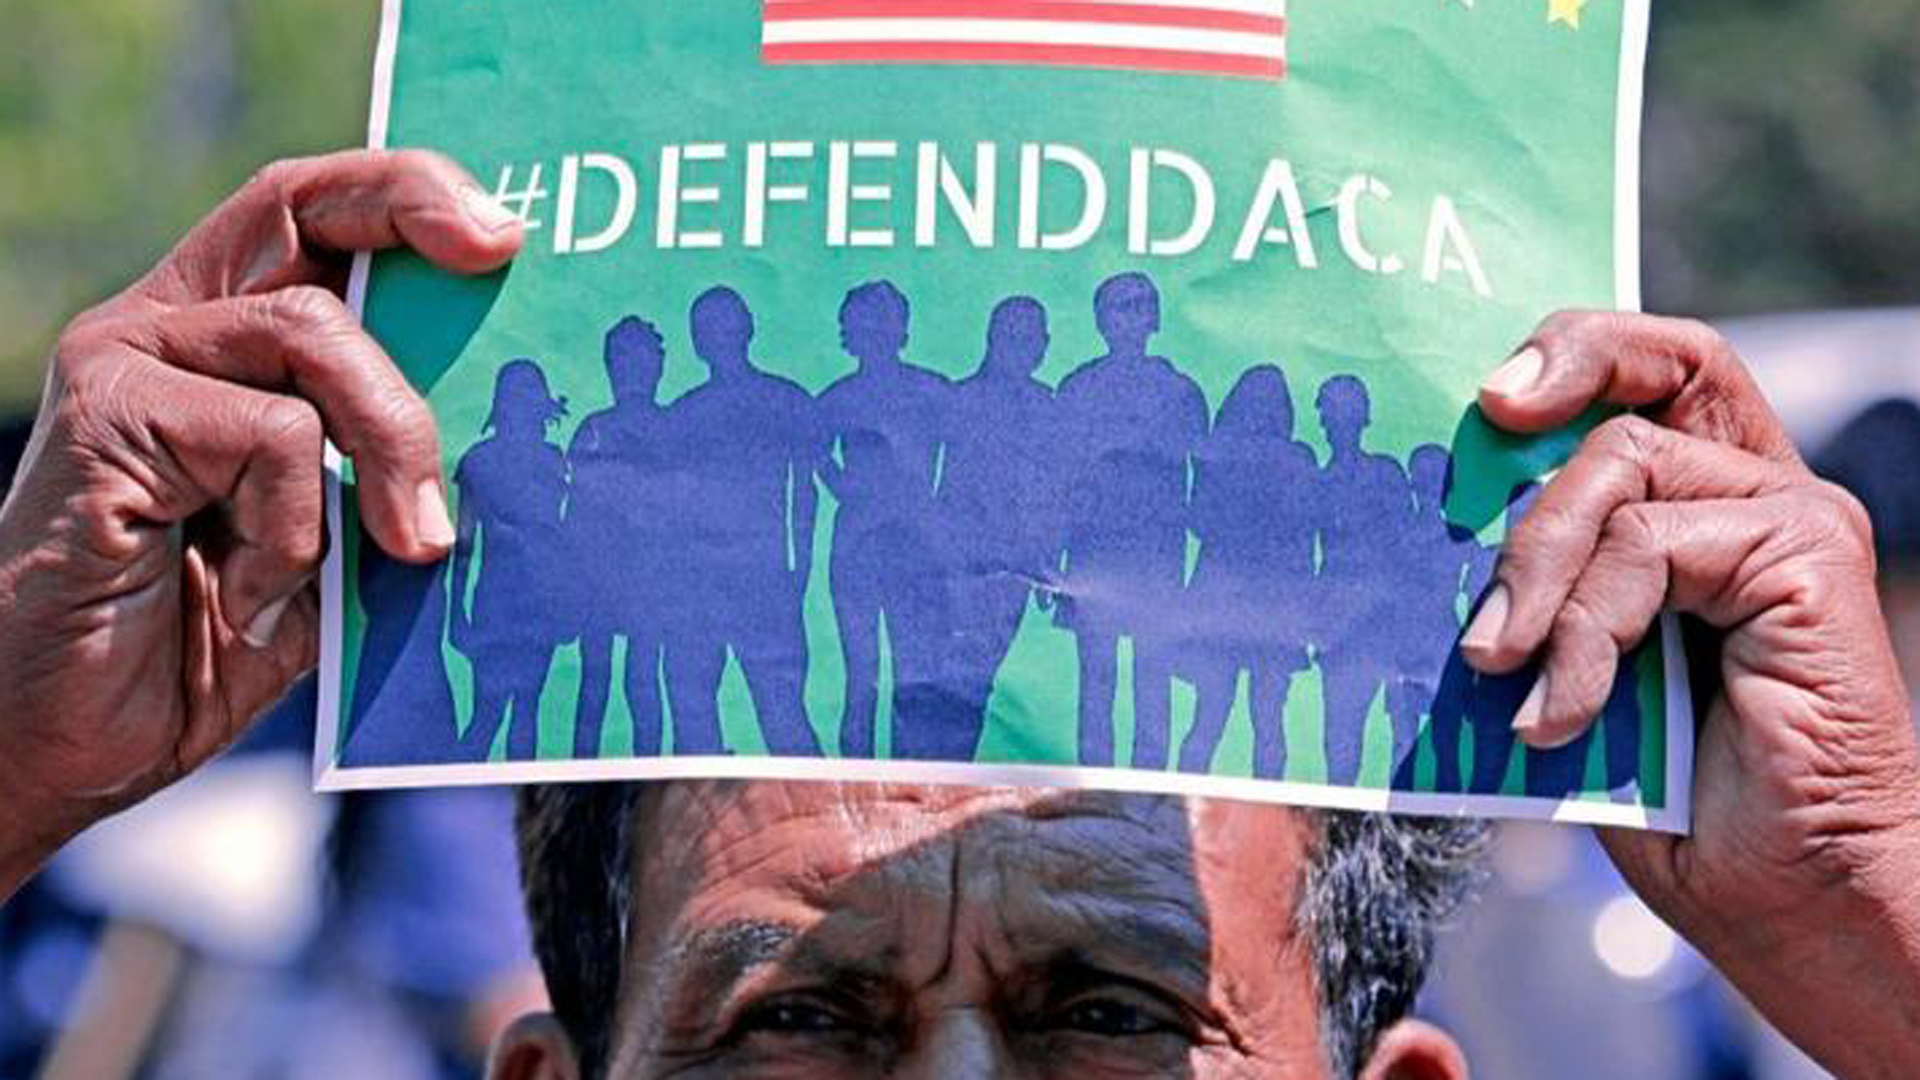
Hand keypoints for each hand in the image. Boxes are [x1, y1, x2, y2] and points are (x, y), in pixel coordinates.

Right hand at [0, 150, 522, 899]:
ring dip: (389, 448)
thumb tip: (517, 435)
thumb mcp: (334, 545)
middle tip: (501, 252)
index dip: (409, 196)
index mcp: (226, 340)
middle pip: (303, 208)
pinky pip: (271, 435)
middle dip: (416, 209)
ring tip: (405, 549)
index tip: (504, 232)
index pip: (316, 217)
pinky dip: (294, 528)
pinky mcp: (106, 417)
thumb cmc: (205, 641)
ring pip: (314, 336)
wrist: (67, 745)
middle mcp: (169, 325)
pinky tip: (253, 594)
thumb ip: (390, 475)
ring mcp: (127, 361)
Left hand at [1465, 312, 1919, 1078]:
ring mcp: (1789, 519)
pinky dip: (1585, 627)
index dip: (1575, 352)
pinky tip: (1562, 710)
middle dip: (1562, 365)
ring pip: (1621, 468)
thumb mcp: (1573, 668)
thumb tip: (1422, 538)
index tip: (1489, 400)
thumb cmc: (1678, 800)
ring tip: (1502, 664)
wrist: (1789, 897)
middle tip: (1487, 418)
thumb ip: (1537, 589)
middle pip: (1660, 363)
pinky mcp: (1809, 554)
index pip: (1649, 377)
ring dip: (1537, 568)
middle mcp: (1755, 494)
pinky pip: (1650, 545)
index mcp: (1704, 508)